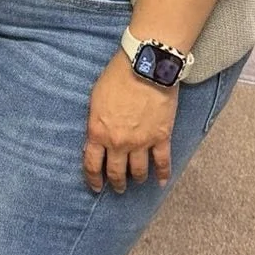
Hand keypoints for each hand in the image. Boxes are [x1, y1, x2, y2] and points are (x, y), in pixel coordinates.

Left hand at [82, 54, 177, 193]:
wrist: (145, 67)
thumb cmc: (117, 77)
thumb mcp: (96, 99)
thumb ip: (96, 122)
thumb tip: (96, 135)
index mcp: (98, 133)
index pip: (92, 164)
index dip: (93, 179)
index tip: (96, 186)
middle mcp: (119, 143)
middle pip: (116, 172)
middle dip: (116, 182)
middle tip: (118, 188)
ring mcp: (141, 142)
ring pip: (139, 171)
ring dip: (138, 178)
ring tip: (138, 181)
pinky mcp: (161, 137)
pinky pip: (162, 162)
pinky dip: (163, 174)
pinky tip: (162, 182)